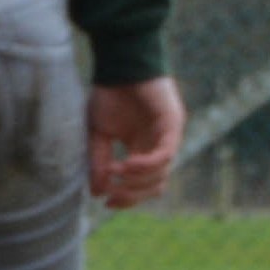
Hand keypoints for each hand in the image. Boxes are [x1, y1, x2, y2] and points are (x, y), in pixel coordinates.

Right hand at [87, 75, 184, 209]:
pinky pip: (165, 154)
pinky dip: (147, 164)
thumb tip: (97, 192)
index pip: (142, 185)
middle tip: (111, 195)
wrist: (120, 66)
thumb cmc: (109, 95)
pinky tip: (126, 164)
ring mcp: (168, 137)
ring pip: (161, 173)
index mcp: (142, 150)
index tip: (105, 203)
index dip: (127, 198)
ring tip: (115, 172)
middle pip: (155, 185)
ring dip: (137, 180)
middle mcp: (158, 147)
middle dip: (132, 194)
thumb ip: (98, 162)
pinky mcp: (173, 125)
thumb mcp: (97, 134)